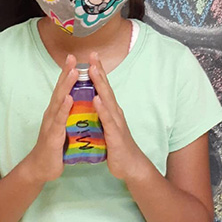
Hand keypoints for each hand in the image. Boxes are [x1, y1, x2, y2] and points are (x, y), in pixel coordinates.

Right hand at [26, 55, 77, 183]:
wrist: (41, 168)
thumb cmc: (54, 147)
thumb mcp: (63, 127)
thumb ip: (68, 115)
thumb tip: (78, 103)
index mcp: (57, 111)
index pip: (63, 89)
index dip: (68, 73)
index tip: (74, 58)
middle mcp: (52, 113)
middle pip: (60, 89)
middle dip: (66, 72)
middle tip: (72, 57)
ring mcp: (51, 123)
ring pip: (59, 101)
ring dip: (66, 86)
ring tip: (74, 72)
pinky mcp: (53, 135)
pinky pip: (59, 120)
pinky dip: (64, 108)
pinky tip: (69, 99)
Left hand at [89, 52, 147, 182]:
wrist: (131, 166)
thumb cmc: (116, 147)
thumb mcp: (107, 127)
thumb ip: (100, 114)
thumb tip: (92, 102)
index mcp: (111, 110)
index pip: (103, 87)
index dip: (98, 71)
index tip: (91, 55)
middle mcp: (115, 112)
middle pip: (106, 88)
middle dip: (99, 70)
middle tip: (93, 54)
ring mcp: (116, 122)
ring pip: (107, 100)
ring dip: (100, 84)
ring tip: (92, 70)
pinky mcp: (115, 135)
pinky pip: (108, 120)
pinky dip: (102, 109)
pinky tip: (96, 100)